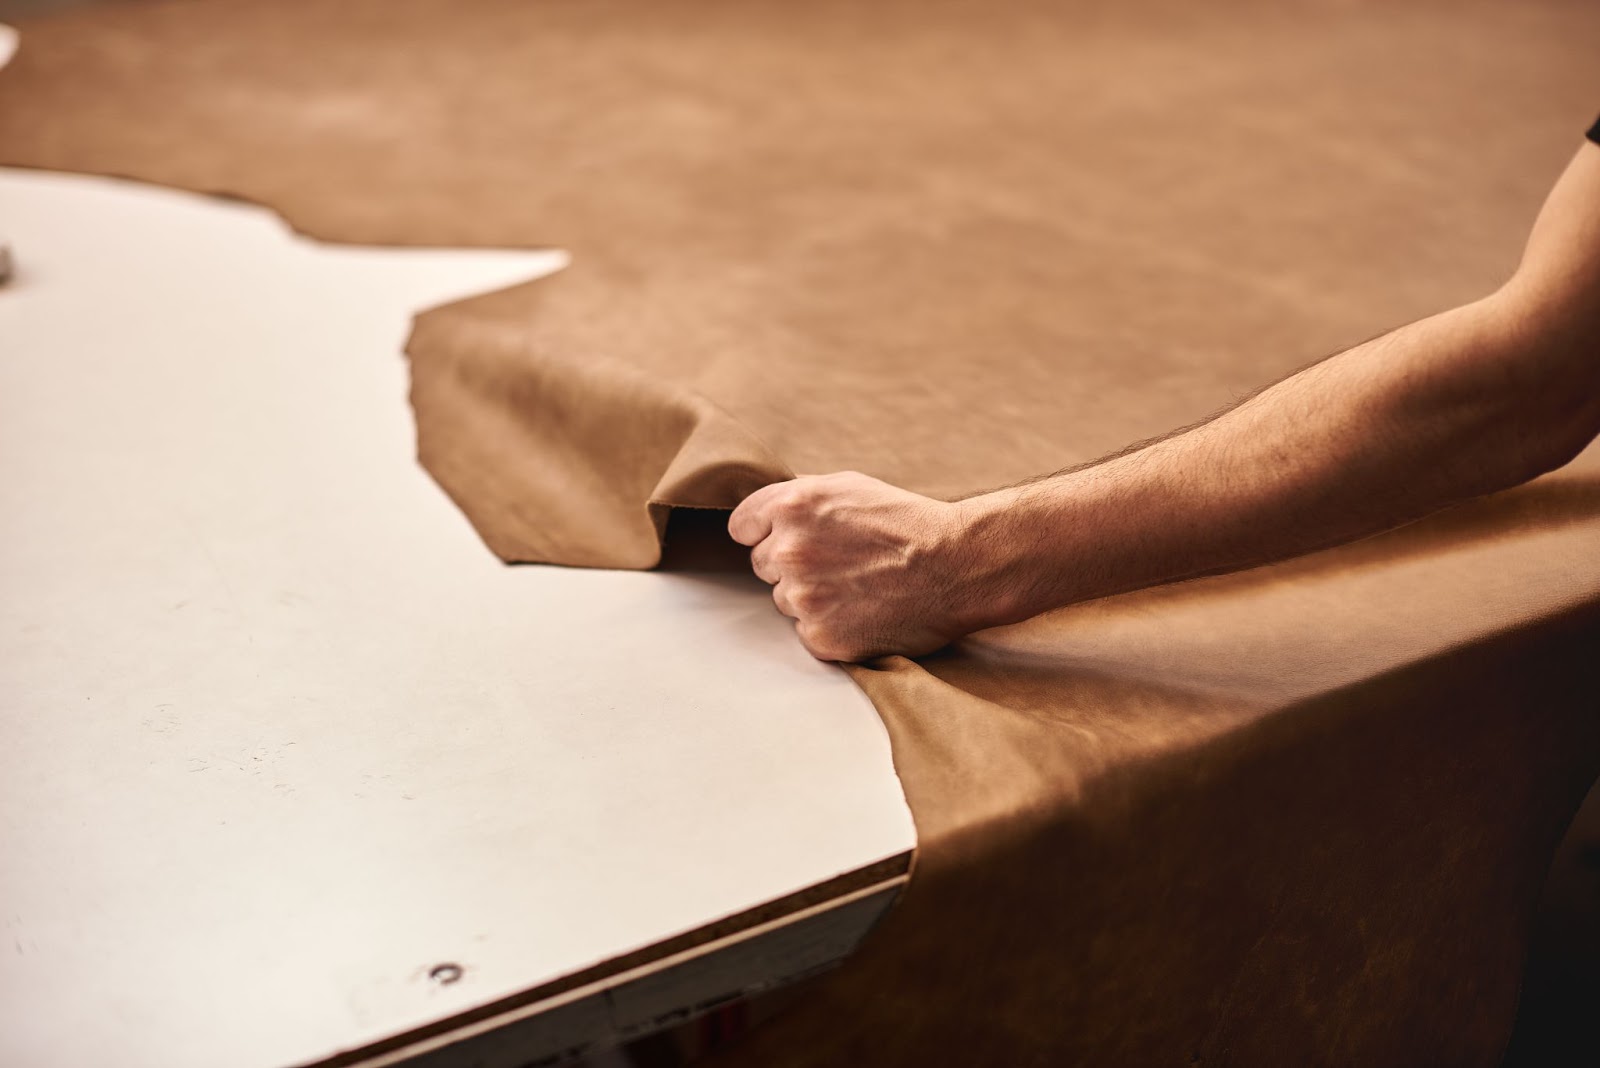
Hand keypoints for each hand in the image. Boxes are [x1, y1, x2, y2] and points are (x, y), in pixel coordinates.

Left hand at [726, 471, 982, 661]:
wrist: (956, 566)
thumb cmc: (909, 523)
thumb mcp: (849, 487)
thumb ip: (799, 500)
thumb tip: (766, 518)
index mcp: (792, 507)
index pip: (742, 528)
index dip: (765, 533)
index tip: (787, 540)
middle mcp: (789, 551)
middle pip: (763, 566)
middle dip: (793, 565)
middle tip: (841, 564)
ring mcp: (803, 597)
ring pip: (785, 601)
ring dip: (812, 597)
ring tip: (859, 587)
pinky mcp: (820, 637)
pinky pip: (807, 633)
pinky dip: (831, 627)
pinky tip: (864, 612)